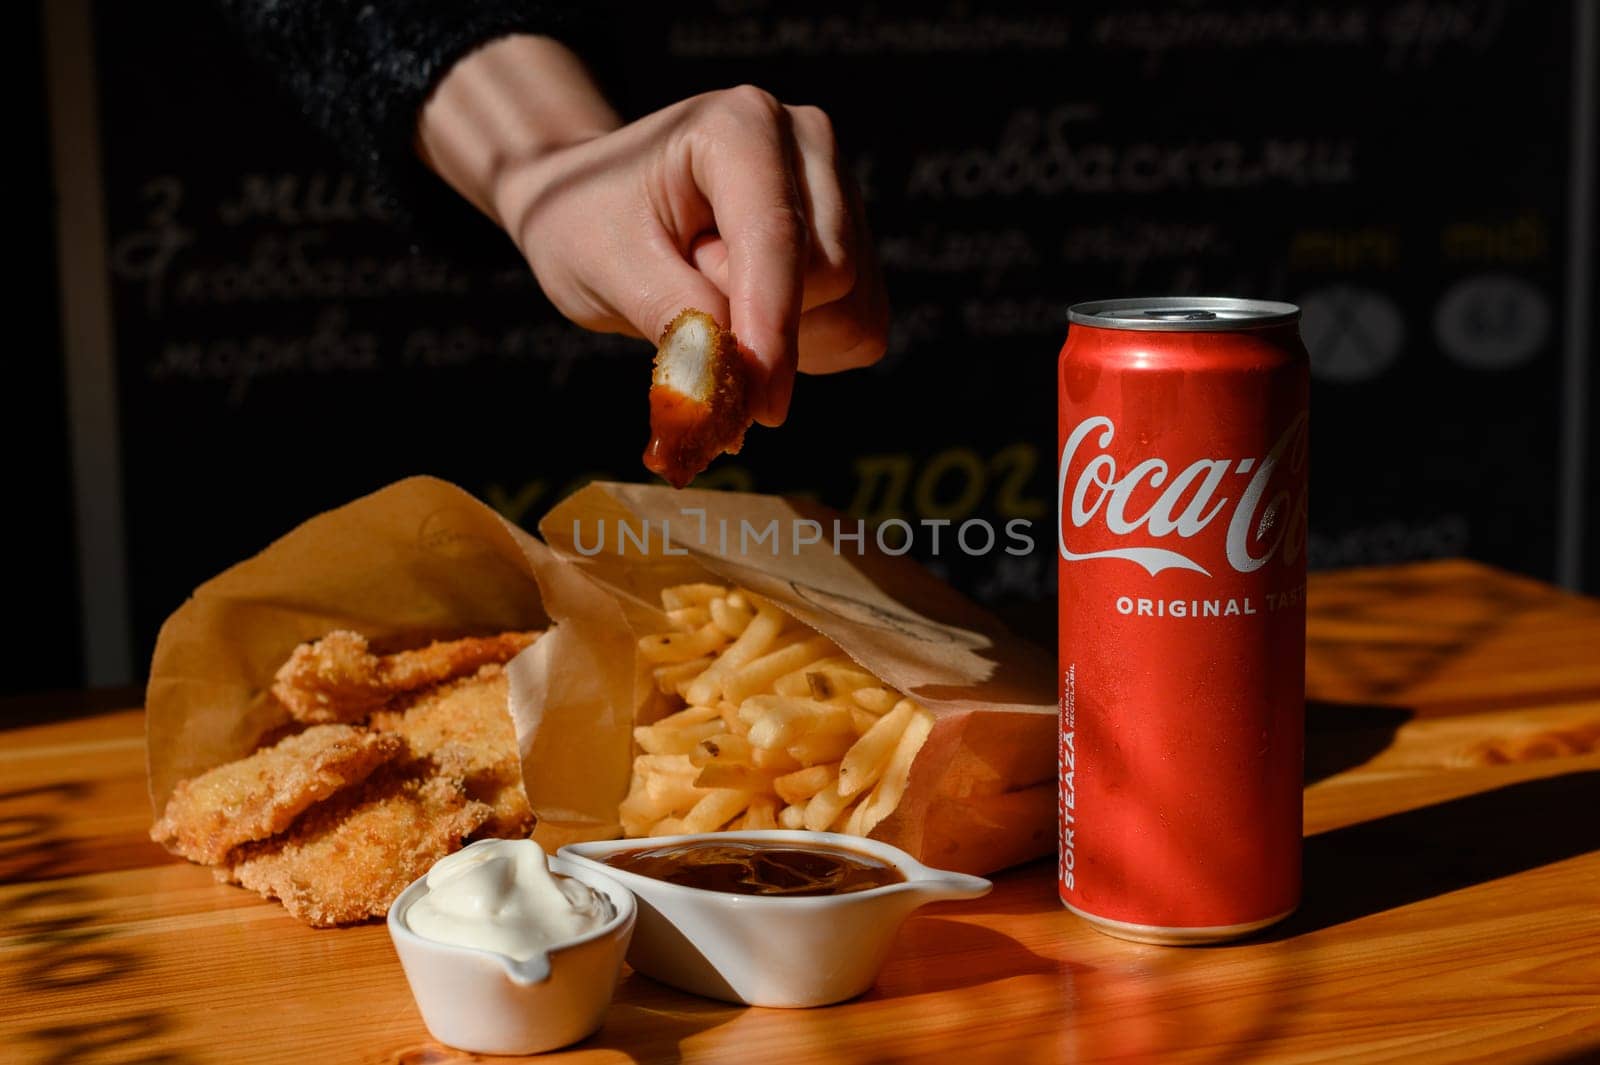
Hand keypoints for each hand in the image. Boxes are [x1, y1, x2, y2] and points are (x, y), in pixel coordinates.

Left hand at [417, 35, 887, 425]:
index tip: (759, 408)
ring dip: (785, 340)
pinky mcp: (856, 242)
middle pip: (830, 276)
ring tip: (715, 296)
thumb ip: (675, 321)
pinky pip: (861, 328)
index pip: (779, 239)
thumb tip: (733, 389)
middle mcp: (807, 144)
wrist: (597, 208)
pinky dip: (809, 350)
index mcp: (741, 127)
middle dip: (764, 326)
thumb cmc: (589, 225)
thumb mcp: (607, 268)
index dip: (772, 329)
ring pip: (853, 309)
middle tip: (686, 300)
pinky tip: (752, 317)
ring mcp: (840, 190)